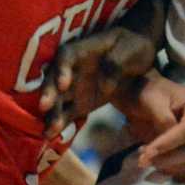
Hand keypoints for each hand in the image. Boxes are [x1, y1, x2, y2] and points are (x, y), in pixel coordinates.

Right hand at [40, 26, 158, 137]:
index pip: (66, 56)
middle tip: (45, 107)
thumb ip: (116, 65)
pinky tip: (52, 137)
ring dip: (52, 113)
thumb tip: (105, 86)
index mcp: (83, 50)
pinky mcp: (79, 103)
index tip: (64, 85)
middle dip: (48, 93)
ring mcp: (74, 87)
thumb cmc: (132, 47)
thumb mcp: (129, 50)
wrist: (139, 59)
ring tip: (50, 129)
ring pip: (57, 99)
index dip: (62, 69)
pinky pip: (66, 114)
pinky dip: (59, 124)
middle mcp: (72, 68)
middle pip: (54, 78)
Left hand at [116, 73, 184, 183]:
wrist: (145, 95)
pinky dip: (169, 169)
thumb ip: (163, 120)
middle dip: (168, 159)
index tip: (146, 153)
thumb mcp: (152, 100)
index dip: (168, 144)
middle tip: (142, 160)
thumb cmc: (149, 93)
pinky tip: (154, 161)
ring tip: (145, 157)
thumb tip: (167, 142)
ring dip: (166, 166)